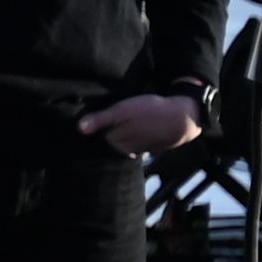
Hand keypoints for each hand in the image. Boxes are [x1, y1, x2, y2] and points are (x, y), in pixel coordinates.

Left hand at [82, 89, 205, 155]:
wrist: (183, 117)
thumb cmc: (150, 111)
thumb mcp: (122, 110)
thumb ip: (101, 120)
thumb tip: (79, 129)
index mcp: (116, 142)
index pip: (96, 138)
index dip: (94, 128)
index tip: (92, 120)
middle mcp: (125, 151)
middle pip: (108, 143)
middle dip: (105, 134)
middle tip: (106, 120)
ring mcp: (139, 151)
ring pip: (122, 145)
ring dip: (120, 136)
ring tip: (122, 124)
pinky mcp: (150, 148)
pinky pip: (135, 144)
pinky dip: (133, 138)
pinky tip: (136, 128)